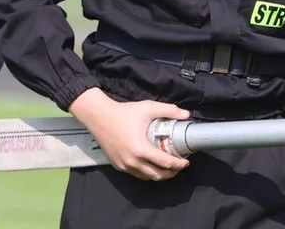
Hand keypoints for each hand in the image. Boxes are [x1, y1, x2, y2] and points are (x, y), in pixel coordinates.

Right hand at [69, 88, 190, 181]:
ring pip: (146, 177)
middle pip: (157, 175)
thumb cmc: (123, 112)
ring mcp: (124, 165)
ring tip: (166, 168)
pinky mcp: (117, 165)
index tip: (186, 162)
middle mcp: (133, 162)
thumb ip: (168, 110)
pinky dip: (146, 173)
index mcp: (141, 150)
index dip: (179, 164)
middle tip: (179, 166)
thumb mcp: (147, 108)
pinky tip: (150, 166)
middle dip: (171, 173)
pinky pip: (136, 174)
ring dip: (159, 175)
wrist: (98, 116)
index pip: (165, 163)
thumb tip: (186, 114)